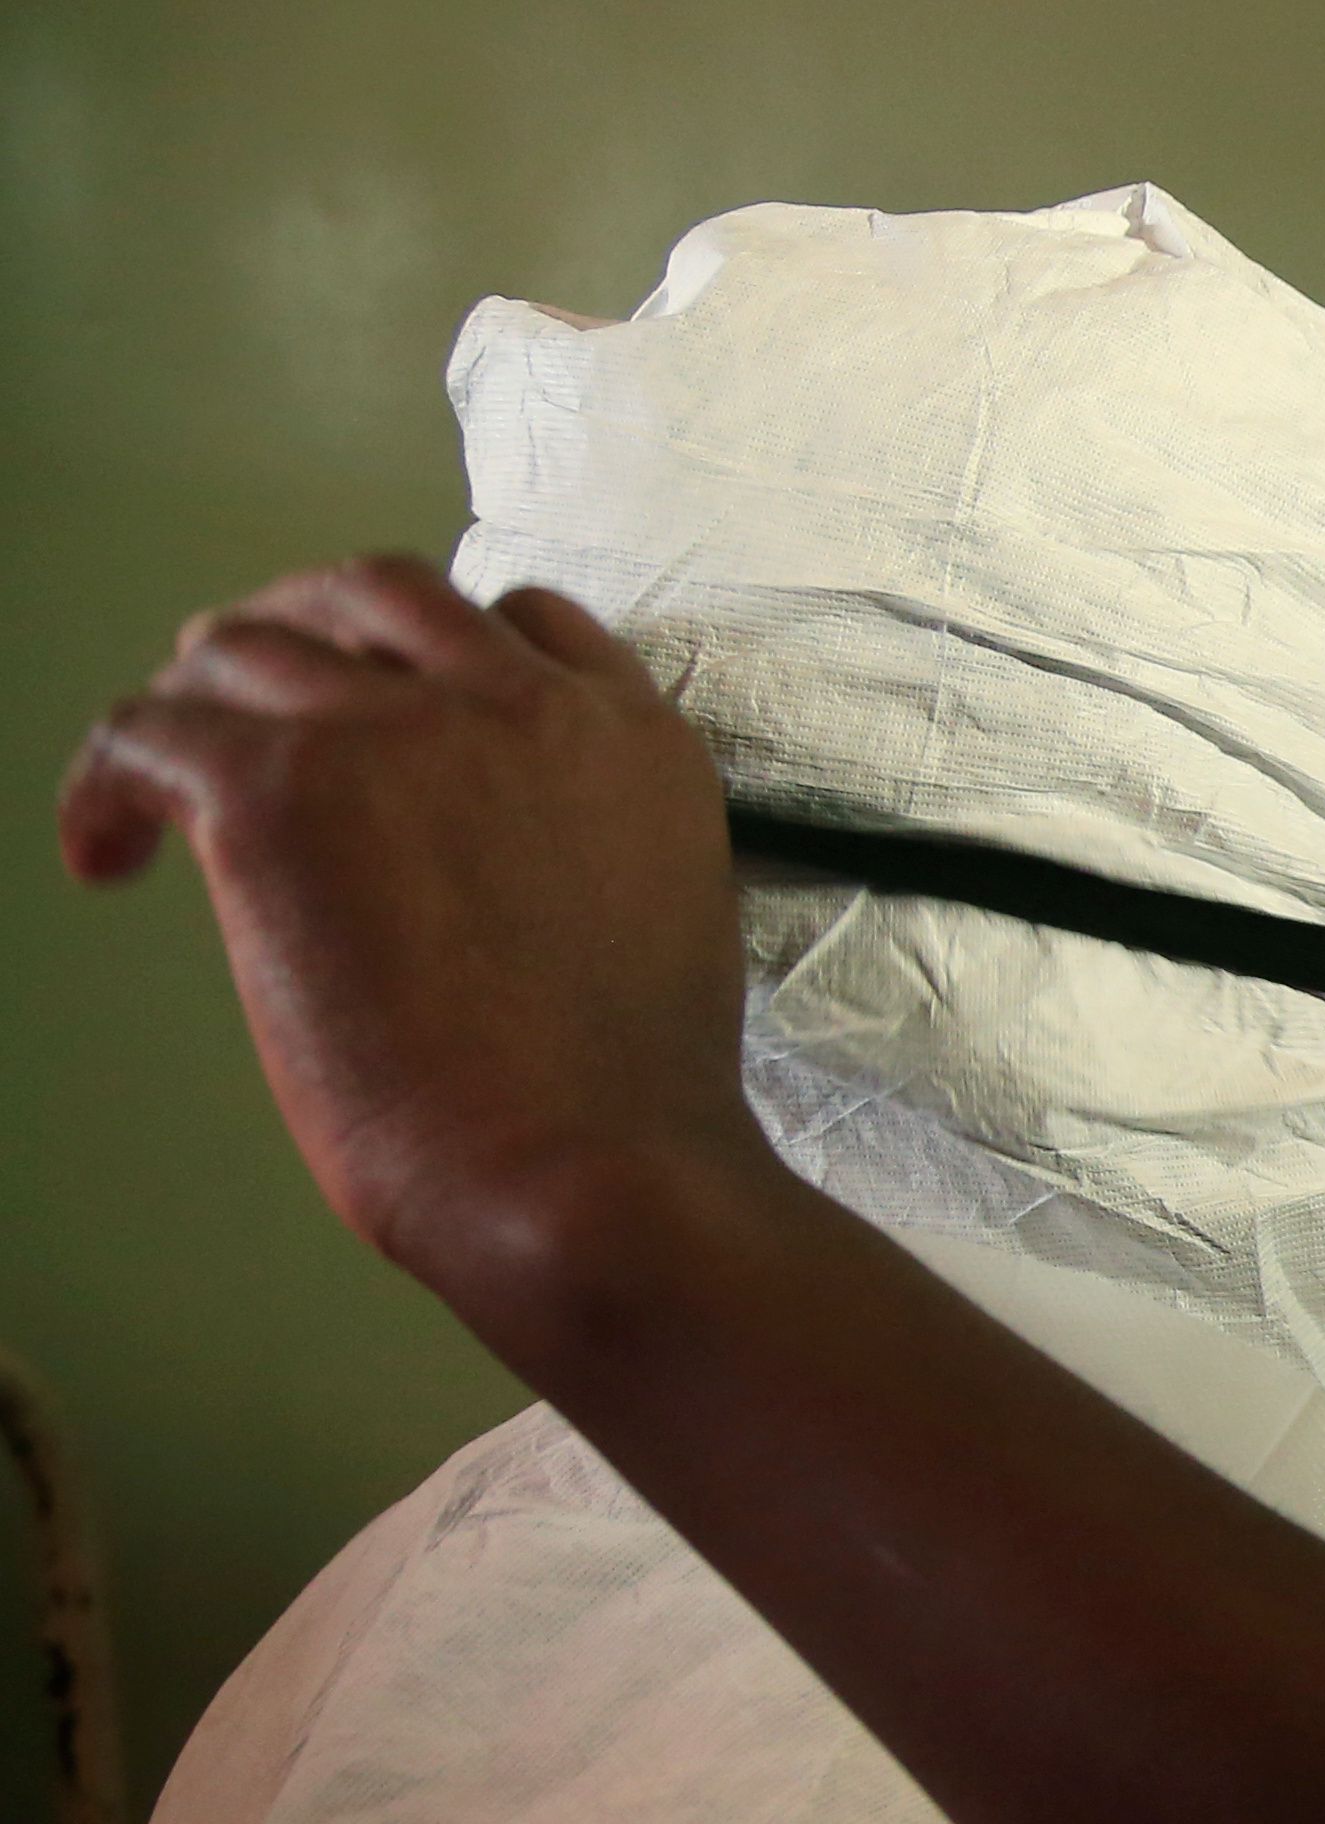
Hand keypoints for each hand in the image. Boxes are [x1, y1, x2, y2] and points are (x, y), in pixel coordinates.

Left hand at [55, 556, 767, 1303]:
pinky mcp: (283, 785)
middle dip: (303, 630)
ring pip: (251, 644)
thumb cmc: (628, 1107)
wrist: (587, 1168)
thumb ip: (577, 852)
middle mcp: (521, 704)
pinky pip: (147, 734)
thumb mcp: (657, 925)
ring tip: (165, 776)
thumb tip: (483, 877)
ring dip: (198, 699)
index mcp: (630, 743)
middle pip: (378, 592)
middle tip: (250, 701)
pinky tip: (104, 853)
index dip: (438, 654)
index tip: (392, 703)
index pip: (525, 623)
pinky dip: (106, 786)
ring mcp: (400, 730)